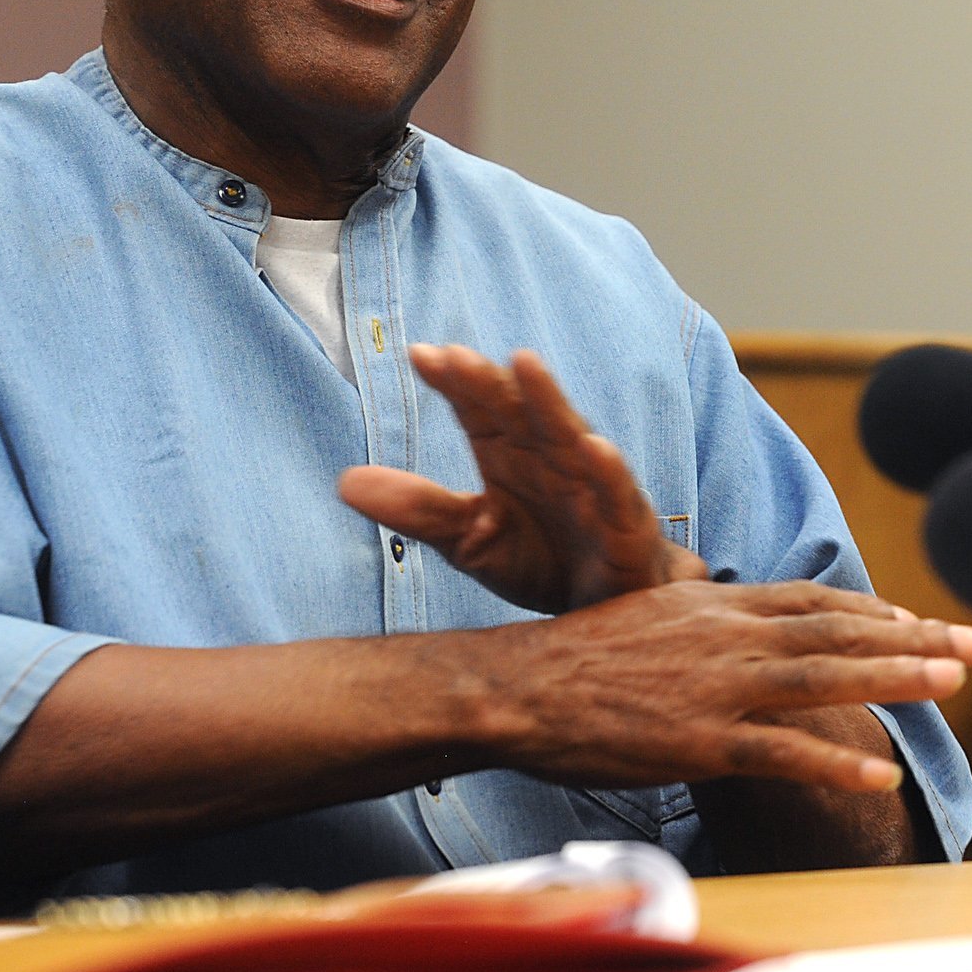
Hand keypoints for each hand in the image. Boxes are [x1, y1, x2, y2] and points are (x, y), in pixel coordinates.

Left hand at [339, 343, 704, 612]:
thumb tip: (344, 482)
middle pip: (519, 412)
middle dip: (490, 383)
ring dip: (548, 401)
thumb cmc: (541, 563)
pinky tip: (594, 447)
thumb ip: (418, 509)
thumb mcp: (469, 541)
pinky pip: (618, 497)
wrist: (607, 617)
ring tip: (523, 363)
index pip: (478, 409)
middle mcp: (551, 461)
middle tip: (456, 355)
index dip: (453, 382)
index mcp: (511, 457)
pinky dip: (608, 472)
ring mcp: (592, 490)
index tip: (418, 354)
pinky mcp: (626, 530)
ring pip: (569, 436)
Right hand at [475, 578, 971, 793]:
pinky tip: (880, 775)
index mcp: (707, 603)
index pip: (806, 599)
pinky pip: (783, 751)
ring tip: (951, 684)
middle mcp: (722, 634)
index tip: (914, 619)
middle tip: (970, 643)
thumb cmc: (570, 656)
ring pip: (823, 678)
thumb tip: (719, 621)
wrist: (519, 684)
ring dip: (894, 679)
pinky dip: (836, 761)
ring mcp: (715, 686)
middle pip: (833, 631)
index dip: (868, 609)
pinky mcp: (700, 739)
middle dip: (909, 637)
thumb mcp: (639, 613)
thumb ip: (691, 620)